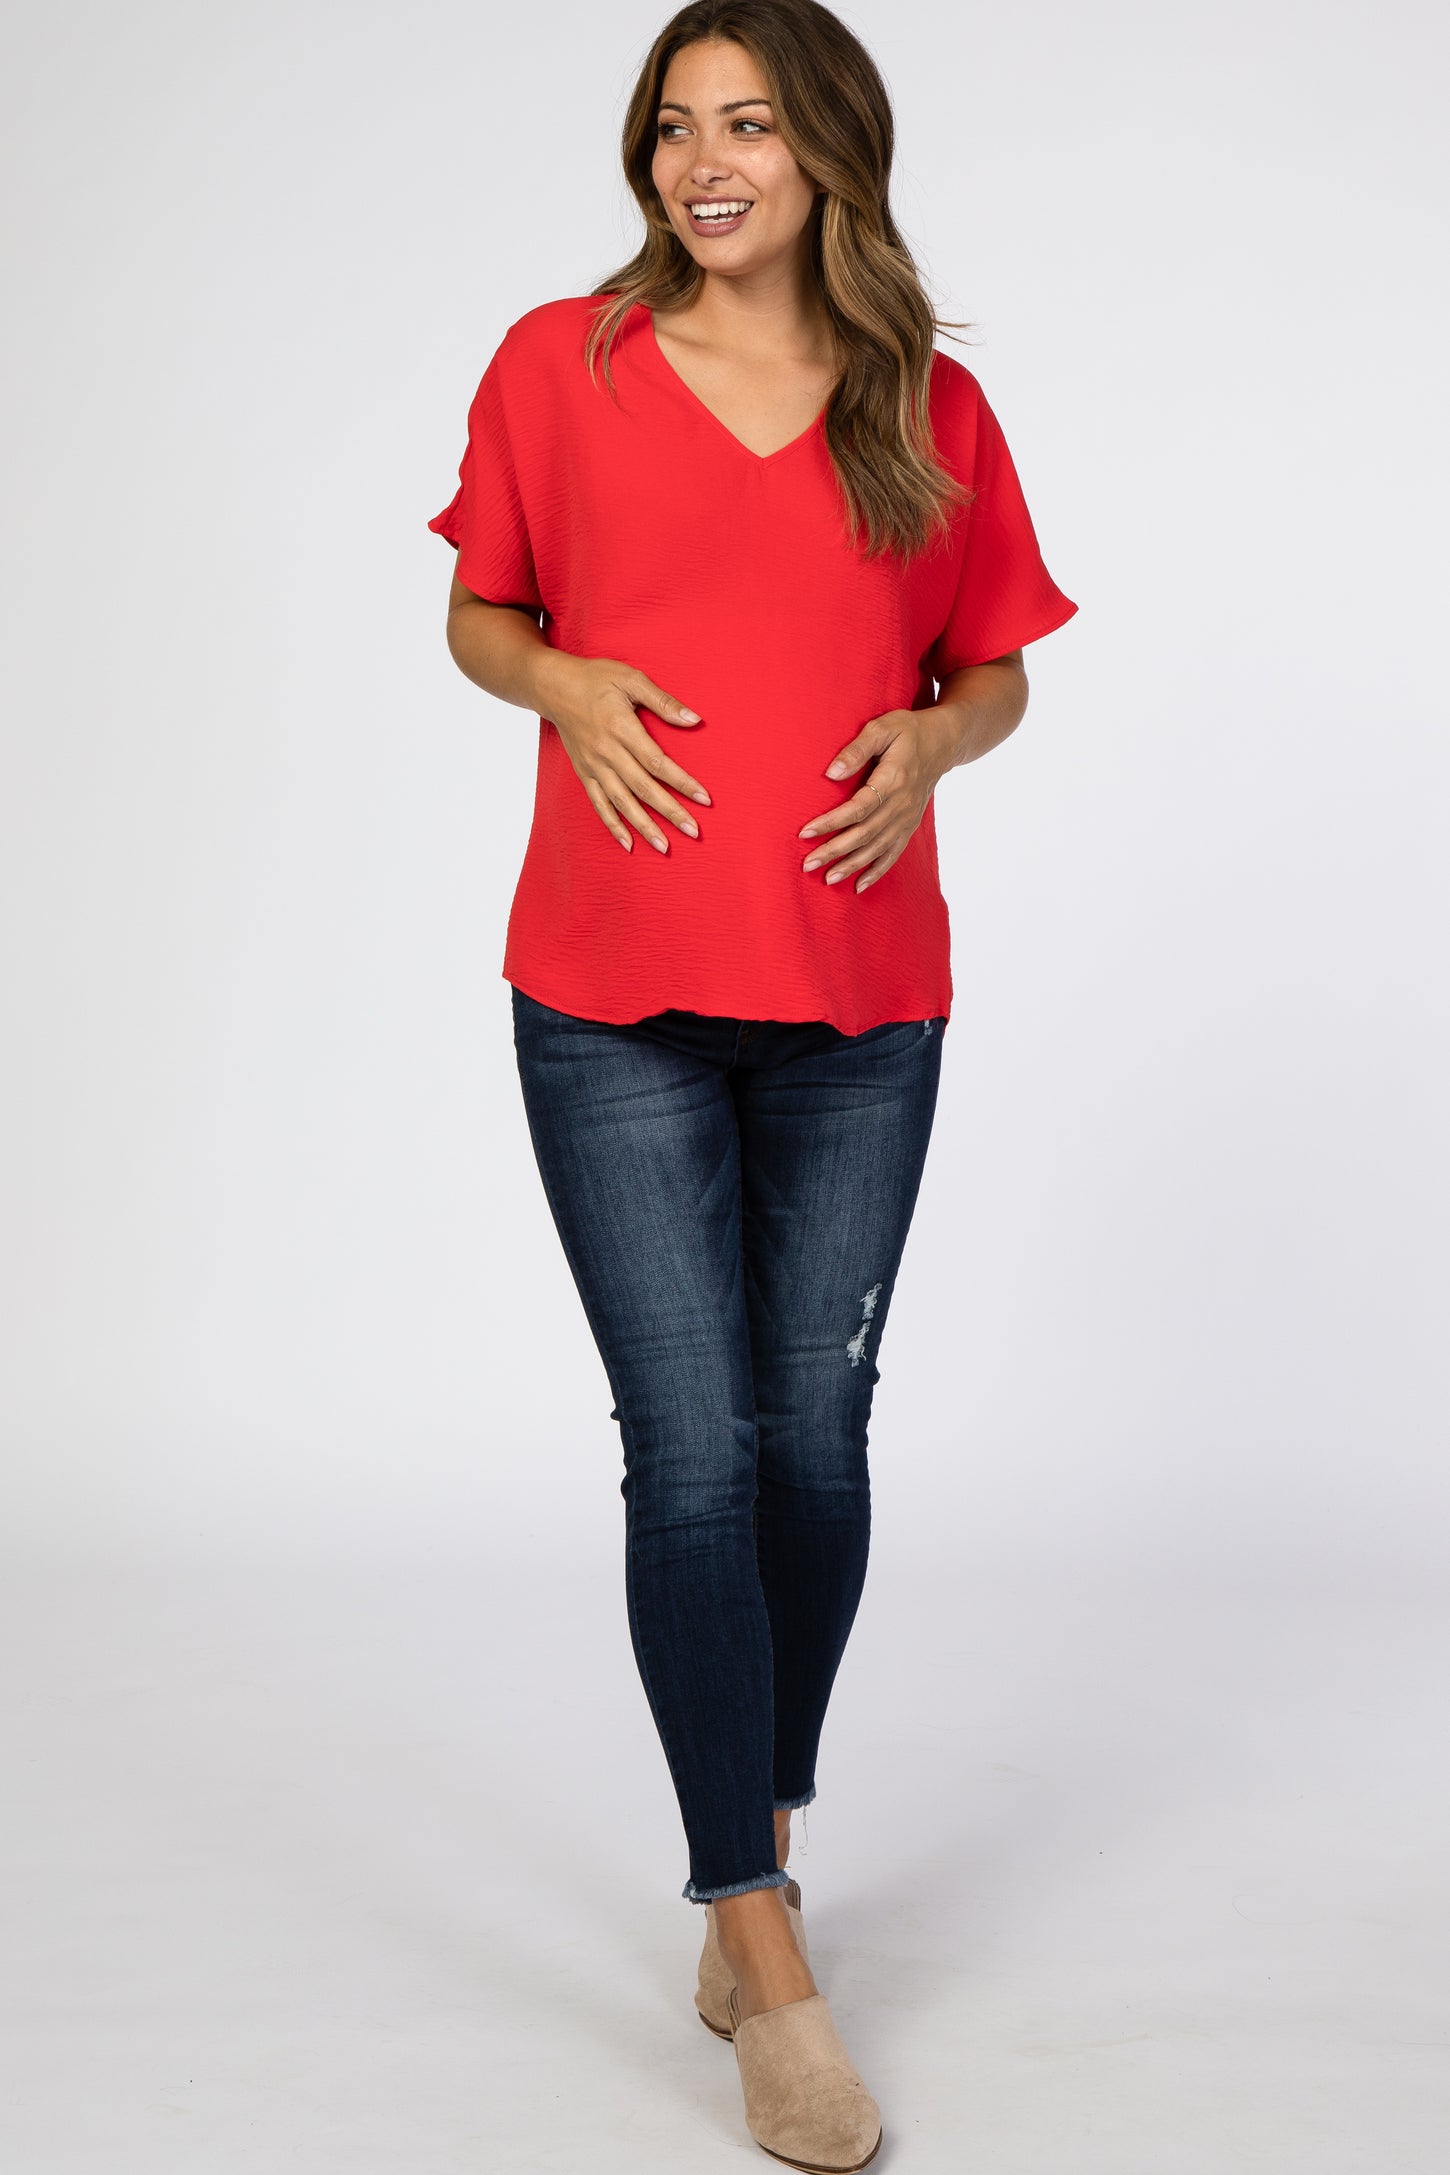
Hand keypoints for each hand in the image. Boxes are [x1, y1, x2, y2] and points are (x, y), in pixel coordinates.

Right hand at [539, 654, 709, 852]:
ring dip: (644, 826)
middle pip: (643, 789)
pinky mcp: (584, 773)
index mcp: (621, 728)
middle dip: (670, 812)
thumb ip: (663, 701)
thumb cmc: (596, 679)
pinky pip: (599, 805)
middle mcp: (607, 752)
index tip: (704, 799)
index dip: (682, 782)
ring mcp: (594, 766)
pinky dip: (613, 825)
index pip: (657, 763)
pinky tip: (629, 844)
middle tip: (693, 831)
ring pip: (622, 803)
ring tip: (664, 847)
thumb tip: (694, 720)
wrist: (553, 687)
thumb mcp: (631, 679)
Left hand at [799, 708, 964, 891]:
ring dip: (851, 866)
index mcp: (893, 780)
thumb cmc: (908, 731)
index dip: (831, 823)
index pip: (858, 809)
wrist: (944, 742)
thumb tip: (831, 774)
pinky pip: (893, 854)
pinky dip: (877, 872)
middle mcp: (902, 805)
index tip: (805, 832)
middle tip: (808, 864)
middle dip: (834, 851)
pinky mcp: (910, 826)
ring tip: (828, 878)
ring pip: (877, 849)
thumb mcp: (882, 728)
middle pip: (864, 834)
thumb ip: (856, 750)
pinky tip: (859, 886)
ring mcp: (907, 819)